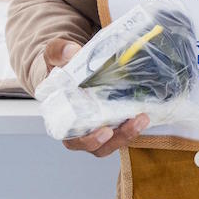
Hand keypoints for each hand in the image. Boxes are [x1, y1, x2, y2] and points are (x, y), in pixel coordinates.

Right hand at [44, 37, 149, 155]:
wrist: (70, 64)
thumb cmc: (59, 66)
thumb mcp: (54, 55)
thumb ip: (58, 52)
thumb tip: (72, 52)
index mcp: (63, 120)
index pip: (73, 140)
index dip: (89, 140)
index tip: (104, 132)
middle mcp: (81, 129)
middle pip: (98, 146)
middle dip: (117, 138)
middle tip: (132, 124)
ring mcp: (99, 125)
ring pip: (114, 141)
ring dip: (129, 133)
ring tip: (142, 118)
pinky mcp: (113, 119)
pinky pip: (123, 129)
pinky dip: (134, 124)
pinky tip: (145, 112)